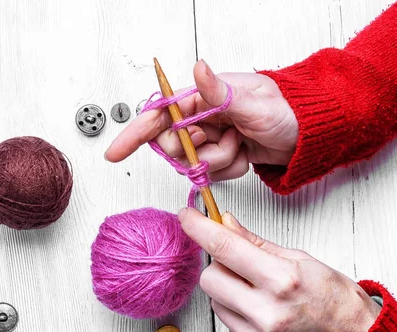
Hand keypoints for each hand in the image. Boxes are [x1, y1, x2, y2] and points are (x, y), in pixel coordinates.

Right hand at [105, 59, 297, 180]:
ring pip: (195, 164)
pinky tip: (245, 156)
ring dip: (220, 161)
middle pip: (174, 147)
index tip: (115, 152)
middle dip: (197, 151)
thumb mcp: (252, 102)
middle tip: (224, 140)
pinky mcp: (222, 156)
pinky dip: (230, 170)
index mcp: (203, 98)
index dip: (135, 134)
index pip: (160, 116)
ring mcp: (212, 138)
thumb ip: (220, 92)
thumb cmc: (285, 111)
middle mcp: (203, 118)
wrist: (306, 135)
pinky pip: (213, 173)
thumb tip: (199, 68)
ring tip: (242, 145)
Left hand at [178, 208, 380, 331]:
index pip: (225, 248)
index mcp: (283, 280)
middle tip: (241, 271)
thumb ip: (258, 245)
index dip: (200, 229)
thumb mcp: (304, 262)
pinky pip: (228, 331)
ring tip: (262, 301)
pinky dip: (241, 322)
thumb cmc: (336, 303)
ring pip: (216, 306)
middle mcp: (268, 314)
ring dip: (230, 297)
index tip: (187, 218)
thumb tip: (226, 224)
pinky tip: (266, 324)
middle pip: (210, 279)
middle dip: (219, 269)